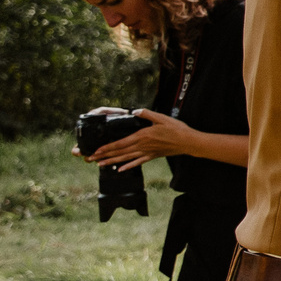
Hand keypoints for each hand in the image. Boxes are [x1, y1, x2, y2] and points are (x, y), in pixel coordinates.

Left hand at [79, 108, 194, 166]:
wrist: (188, 142)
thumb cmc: (176, 129)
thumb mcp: (161, 118)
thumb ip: (146, 114)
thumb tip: (134, 111)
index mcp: (142, 136)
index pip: (120, 143)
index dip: (107, 147)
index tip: (96, 150)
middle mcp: (142, 146)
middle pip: (120, 152)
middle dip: (104, 156)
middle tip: (92, 159)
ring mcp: (147, 153)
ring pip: (126, 158)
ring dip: (112, 162)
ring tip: (101, 165)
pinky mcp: (152, 156)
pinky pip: (138, 162)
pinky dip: (128, 166)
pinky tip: (120, 170)